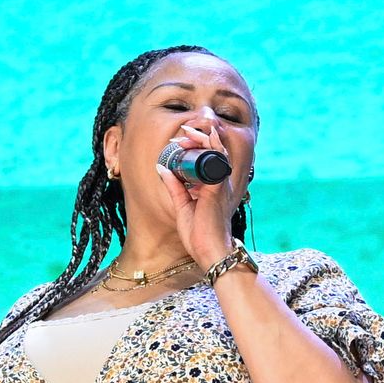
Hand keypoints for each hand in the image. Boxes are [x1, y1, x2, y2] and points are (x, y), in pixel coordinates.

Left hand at [164, 117, 241, 266]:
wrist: (210, 252)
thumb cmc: (200, 234)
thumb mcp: (182, 205)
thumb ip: (175, 187)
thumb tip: (162, 169)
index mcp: (212, 186)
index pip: (207, 159)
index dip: (196, 145)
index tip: (180, 139)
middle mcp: (219, 183)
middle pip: (214, 151)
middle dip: (199, 137)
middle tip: (184, 131)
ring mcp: (221, 185)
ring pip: (217, 153)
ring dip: (203, 139)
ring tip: (188, 132)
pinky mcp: (218, 189)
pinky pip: (217, 163)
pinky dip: (212, 148)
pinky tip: (205, 138)